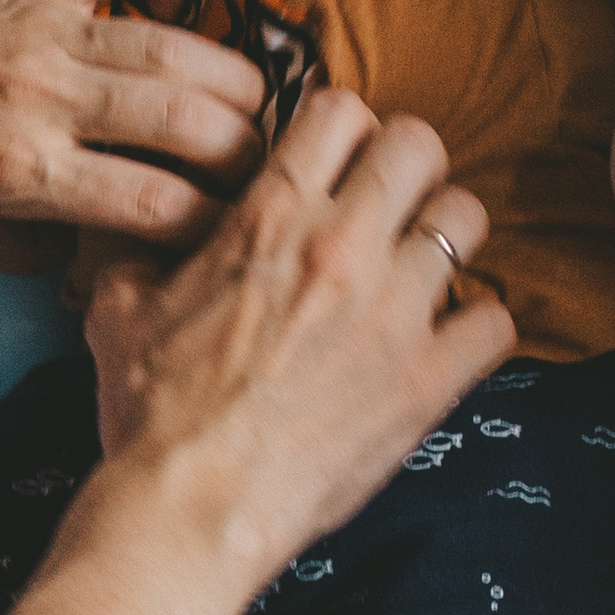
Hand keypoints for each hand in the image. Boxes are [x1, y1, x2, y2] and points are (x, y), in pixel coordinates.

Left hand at [0, 0, 270, 265]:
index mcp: (21, 172)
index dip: (211, 228)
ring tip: (256, 106)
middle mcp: (48, 99)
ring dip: (233, 78)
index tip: (231, 239)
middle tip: (266, 173)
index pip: (153, 205)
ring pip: (178, 49)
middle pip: (191, 124)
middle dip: (249, 155)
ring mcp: (50, 31)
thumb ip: (5, 251)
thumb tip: (74, 263)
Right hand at [85, 87, 513, 589]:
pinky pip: (495, 321)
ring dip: (446, 235)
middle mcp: (341, 247)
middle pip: (418, 144)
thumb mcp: (119, 308)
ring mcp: (394, 311)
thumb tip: (144, 236)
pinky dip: (477, 327)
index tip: (336, 158)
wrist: (190, 506)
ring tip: (421, 266)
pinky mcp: (427, 379)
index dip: (342, 126)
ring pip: (466, 218)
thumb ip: (142, 253)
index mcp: (268, 217)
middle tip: (389, 202)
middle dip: (406, 165)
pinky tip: (447, 341)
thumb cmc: (152, 412)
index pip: (339, 108)